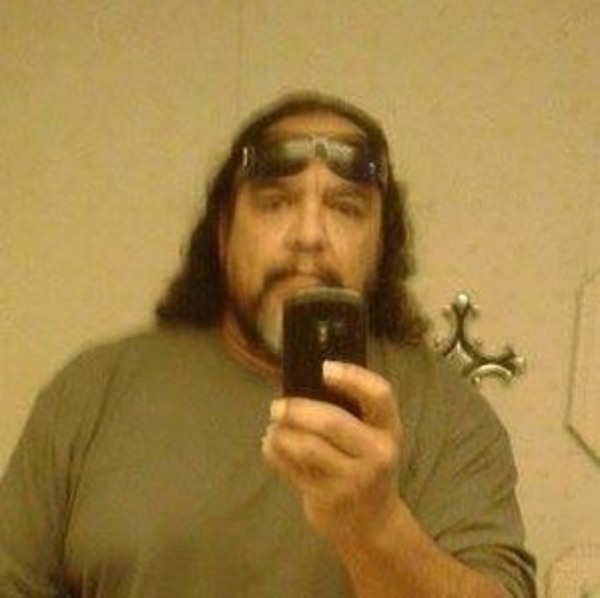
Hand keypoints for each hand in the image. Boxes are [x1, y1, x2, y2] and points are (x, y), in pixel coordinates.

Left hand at [262, 360, 402, 543]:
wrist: (372, 522)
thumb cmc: (366, 465)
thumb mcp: (372, 437)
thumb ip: (352, 411)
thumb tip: (304, 376)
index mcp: (389, 429)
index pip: (379, 395)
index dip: (352, 377)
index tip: (324, 367)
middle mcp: (377, 454)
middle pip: (333, 422)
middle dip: (298, 410)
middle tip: (276, 406)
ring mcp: (353, 480)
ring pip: (309, 447)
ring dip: (283, 433)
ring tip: (273, 426)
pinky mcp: (328, 498)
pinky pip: (293, 470)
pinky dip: (275, 452)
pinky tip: (270, 444)